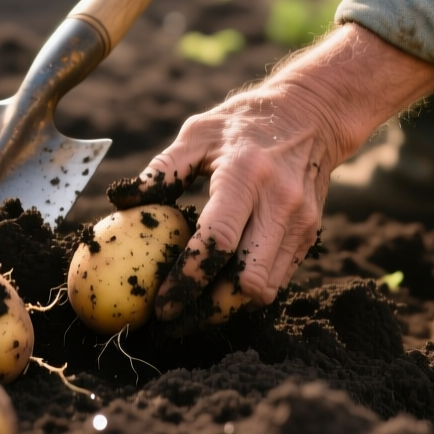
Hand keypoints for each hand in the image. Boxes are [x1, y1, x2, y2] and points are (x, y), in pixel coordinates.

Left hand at [144, 24, 433, 328]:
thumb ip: (162, 169)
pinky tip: (223, 289)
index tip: (161, 304)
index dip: (187, 279)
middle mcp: (278, 203)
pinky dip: (249, 291)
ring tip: (197, 310)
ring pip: (265, 289)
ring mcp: (300, 222)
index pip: (217, 241)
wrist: (311, 115)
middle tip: (177, 319)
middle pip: (246, 279)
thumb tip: (121, 201)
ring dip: (230, 307)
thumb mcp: (198, 132)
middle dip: (210, 308)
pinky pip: (278, 279)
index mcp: (246, 175)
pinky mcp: (310, 234)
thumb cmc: (243, 122)